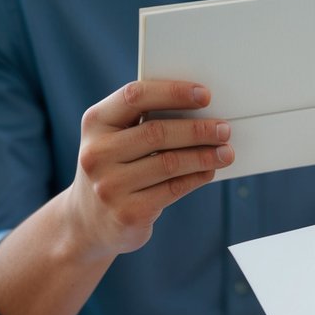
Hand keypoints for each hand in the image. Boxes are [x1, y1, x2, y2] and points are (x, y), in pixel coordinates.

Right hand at [67, 80, 234, 257]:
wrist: (87, 221)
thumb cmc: (114, 169)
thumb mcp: (114, 140)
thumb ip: (144, 122)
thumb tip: (200, 112)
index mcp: (95, 123)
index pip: (135, 97)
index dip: (173, 92)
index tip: (205, 94)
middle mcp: (97, 153)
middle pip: (157, 132)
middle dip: (197, 129)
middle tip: (225, 128)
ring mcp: (110, 185)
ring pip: (169, 163)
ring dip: (204, 156)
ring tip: (226, 152)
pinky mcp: (129, 213)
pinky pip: (173, 189)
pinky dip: (197, 178)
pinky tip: (210, 171)